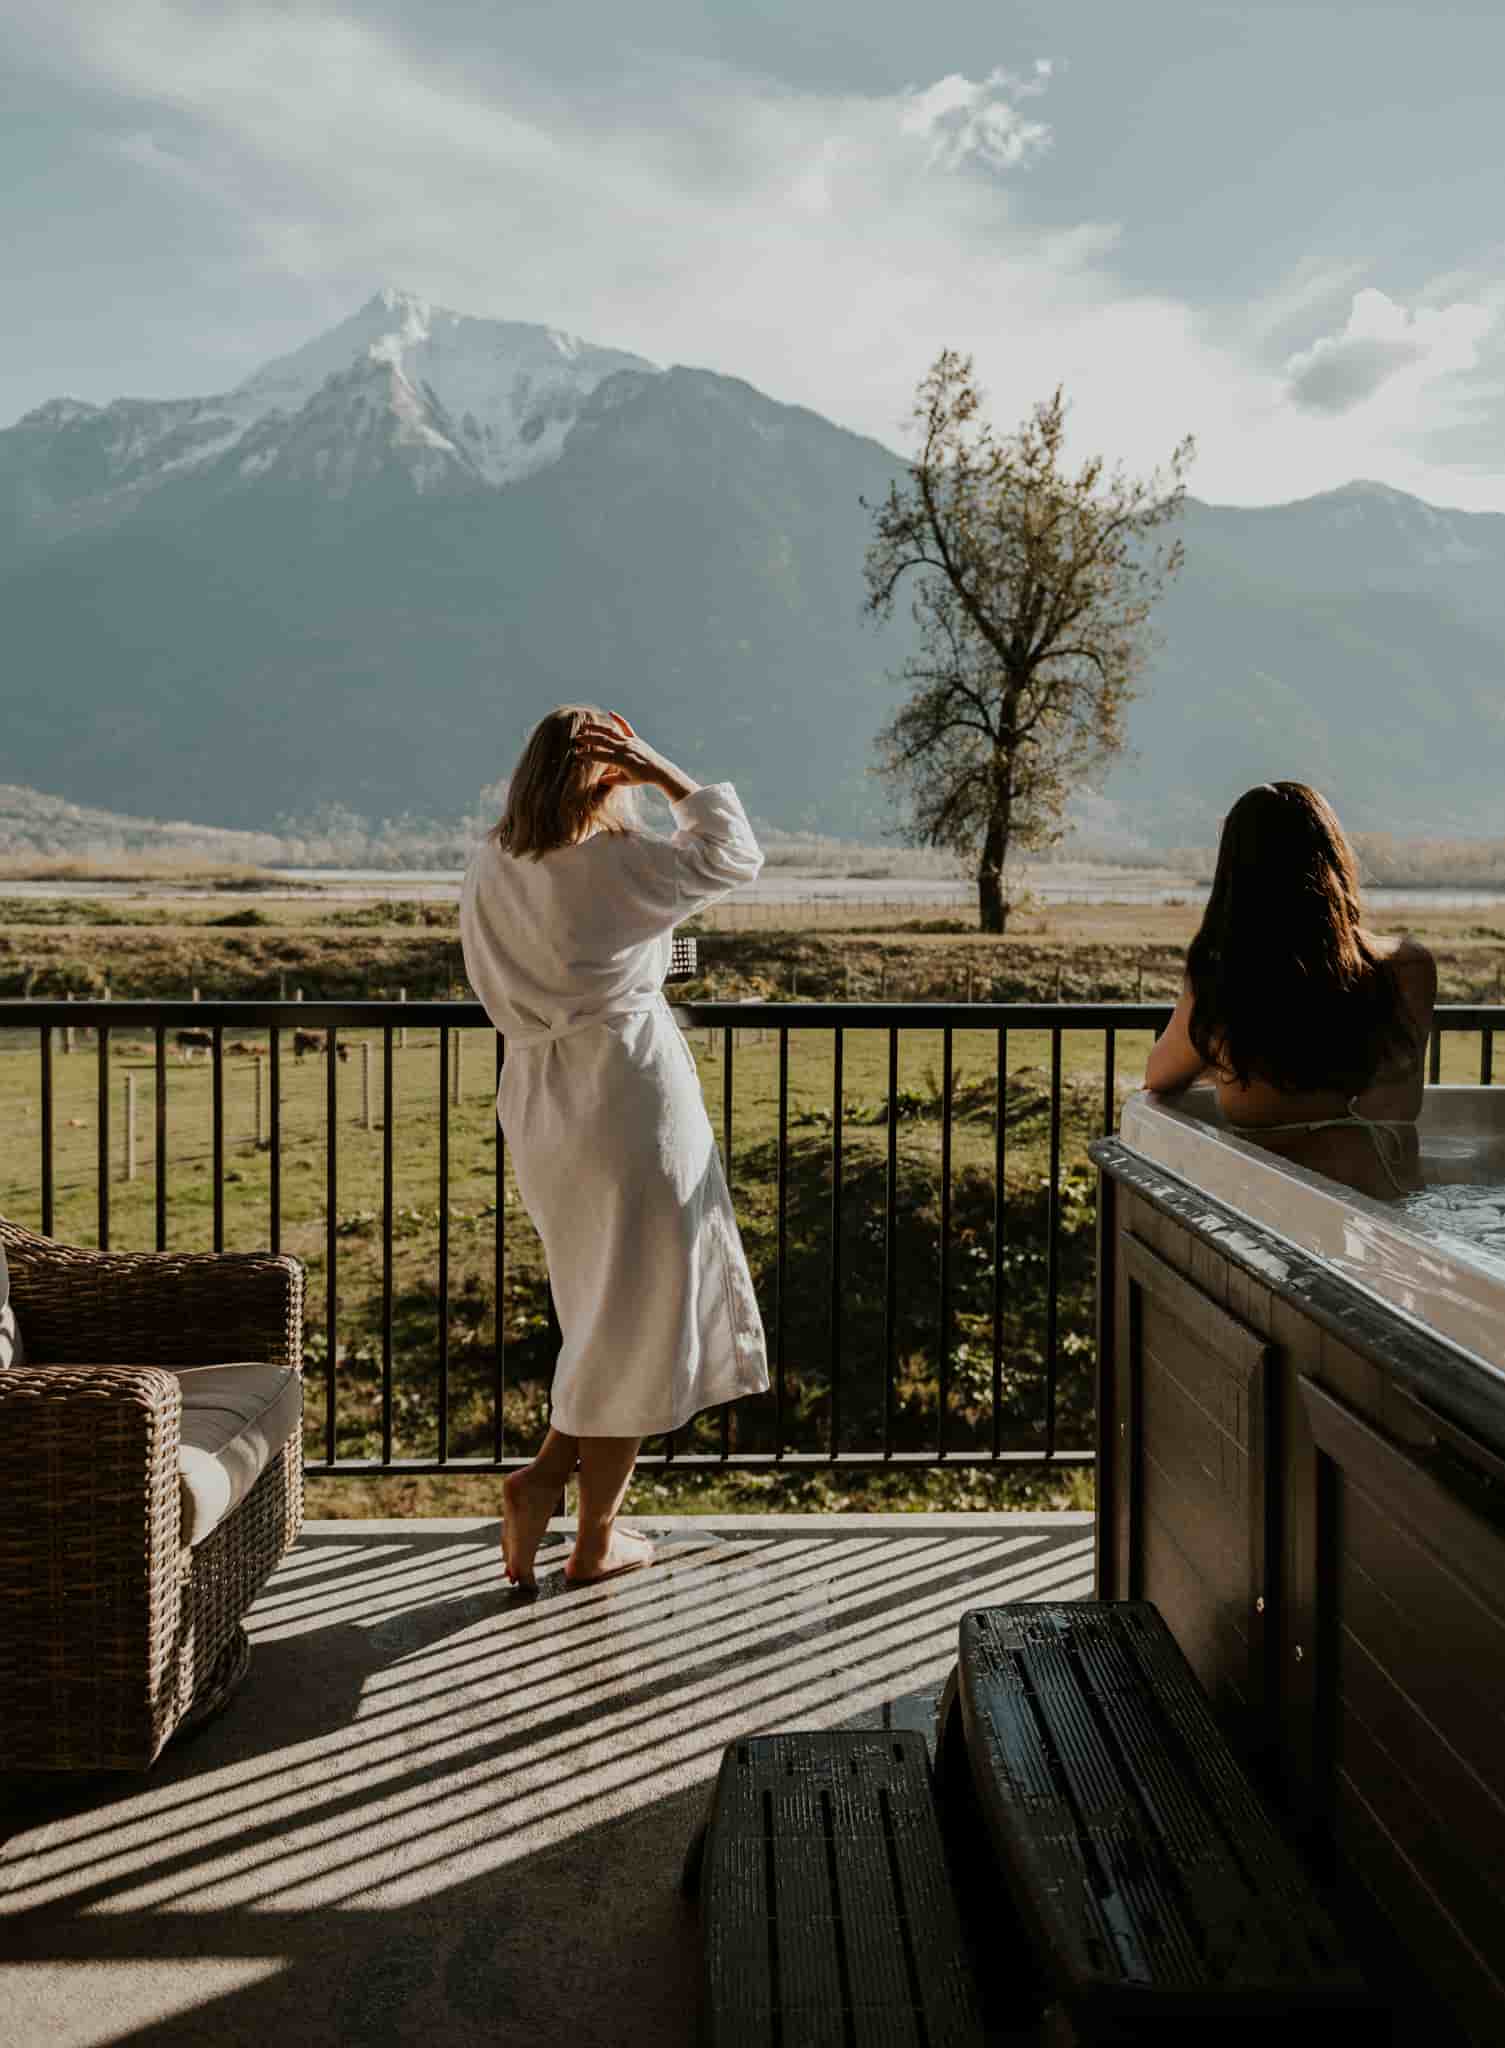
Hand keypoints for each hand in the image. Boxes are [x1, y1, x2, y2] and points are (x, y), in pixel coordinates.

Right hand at [573, 711, 695, 800]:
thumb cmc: (642, 778)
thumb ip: (611, 780)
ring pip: (611, 731)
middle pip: (602, 740)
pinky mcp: (635, 738)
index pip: (600, 755)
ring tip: (586, 726)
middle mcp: (624, 748)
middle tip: (577, 739)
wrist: (660, 770)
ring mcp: (630, 741)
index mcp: (621, 760)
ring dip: (597, 728)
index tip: (577, 754)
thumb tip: (598, 780)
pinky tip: (611, 712)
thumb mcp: (625, 781)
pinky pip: (626, 727)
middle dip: (588, 739)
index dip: (587, 755)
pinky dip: (618, 719)